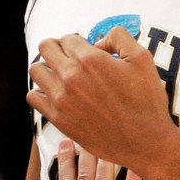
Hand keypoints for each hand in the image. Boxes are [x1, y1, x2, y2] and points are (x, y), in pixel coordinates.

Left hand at [27, 29, 173, 171]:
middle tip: (71, 58)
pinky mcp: (57, 118)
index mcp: (90, 60)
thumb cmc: (146, 101)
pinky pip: (33, 97)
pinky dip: (41, 92)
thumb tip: (98, 42)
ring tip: (61, 74)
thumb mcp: (142, 58)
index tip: (87, 52)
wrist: (144, 142)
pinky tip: (56, 94)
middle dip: (58, 48)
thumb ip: (119, 38)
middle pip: (46, 47)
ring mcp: (61, 99)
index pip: (67, 38)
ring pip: (36, 70)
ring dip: (47, 68)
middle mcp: (71, 77)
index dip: (78, 42)